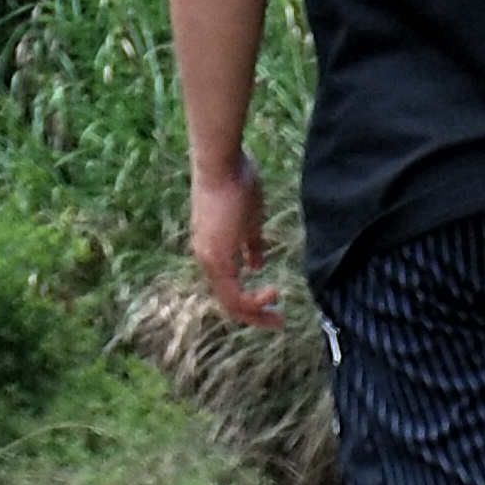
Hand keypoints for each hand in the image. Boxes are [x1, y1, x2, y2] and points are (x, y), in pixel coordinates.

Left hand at [192, 156, 277, 328]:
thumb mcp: (249, 220)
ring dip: (256, 312)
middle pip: (230, 302)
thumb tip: (255, 267)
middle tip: (278, 322)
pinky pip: (234, 292)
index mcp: (212, 250)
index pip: (229, 288)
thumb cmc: (235, 182)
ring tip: (278, 316)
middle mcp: (206, 258)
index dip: (251, 301)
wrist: (220, 162)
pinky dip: (253, 300)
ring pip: (230, 301)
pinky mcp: (215, 257)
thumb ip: (251, 246)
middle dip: (255, 315)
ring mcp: (208, 258)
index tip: (275, 300)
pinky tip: (273, 293)